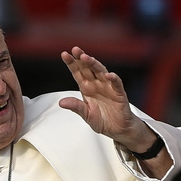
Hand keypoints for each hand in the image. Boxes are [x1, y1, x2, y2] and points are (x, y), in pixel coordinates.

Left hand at [58, 46, 171, 176]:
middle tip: (75, 50)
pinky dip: (113, 79)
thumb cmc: (103, 120)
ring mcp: (108, 88)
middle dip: (81, 59)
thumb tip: (61, 102)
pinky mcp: (119, 94)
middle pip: (88, 68)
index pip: (78, 72)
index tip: (64, 54)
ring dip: (94, 64)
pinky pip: (117, 84)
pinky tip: (108, 75)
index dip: (72, 63)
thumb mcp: (86, 115)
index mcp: (87, 88)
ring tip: (86, 58)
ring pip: (101, 72)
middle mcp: (97, 84)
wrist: (118, 130)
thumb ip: (76, 107)